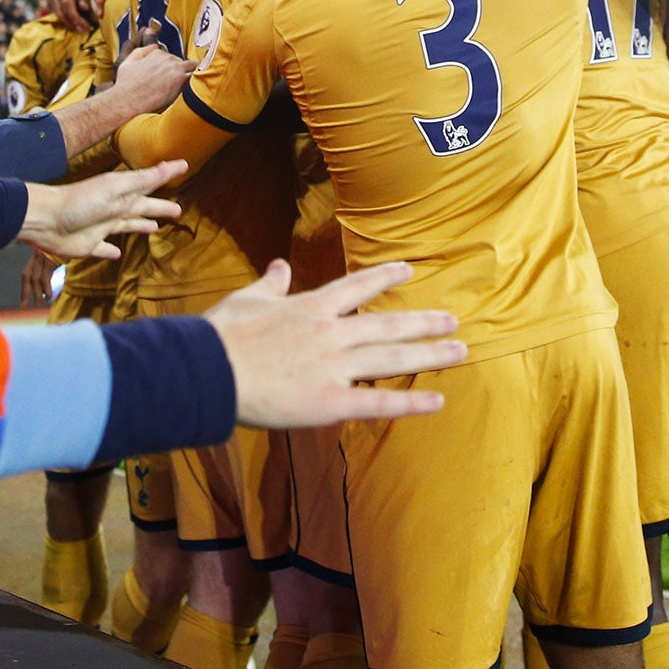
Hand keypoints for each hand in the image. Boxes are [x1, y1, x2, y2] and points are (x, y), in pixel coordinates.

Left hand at [20, 247, 58, 307]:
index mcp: (35, 256)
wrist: (68, 238)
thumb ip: (44, 267)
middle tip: (24, 305)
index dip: (24, 288)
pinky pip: (46, 277)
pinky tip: (48, 296)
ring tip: (38, 303)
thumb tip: (42, 286)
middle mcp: (37, 256)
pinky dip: (46, 289)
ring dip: (37, 293)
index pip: (26, 273)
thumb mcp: (50, 256)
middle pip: (28, 276)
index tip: (22, 302)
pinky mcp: (52, 260)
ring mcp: (44, 257)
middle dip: (25, 292)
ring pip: (37, 278)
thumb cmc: (62, 249)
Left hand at [21, 160, 185, 259]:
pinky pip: (104, 248)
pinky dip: (111, 251)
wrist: (45, 220)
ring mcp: (102, 226)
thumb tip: (174, 165)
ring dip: (140, 226)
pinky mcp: (90, 245)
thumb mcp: (115, 188)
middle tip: (177, 210)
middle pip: (141, 207)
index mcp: (121, 192)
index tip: (183, 168)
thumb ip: (144, 179)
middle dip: (158, 208)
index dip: (165, 176)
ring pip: (127, 226)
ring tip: (154, 228)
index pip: (149, 183)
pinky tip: (117, 254)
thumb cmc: (80, 202)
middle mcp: (114, 208)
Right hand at [48, 0, 91, 32]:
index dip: (76, 17)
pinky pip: (57, 13)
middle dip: (74, 23)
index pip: (67, 3)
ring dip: (70, 24)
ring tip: (80, 31)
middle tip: (84, 31)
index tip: (87, 26)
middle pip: (62, 10)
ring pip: (59, 13)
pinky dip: (66, 21)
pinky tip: (74, 26)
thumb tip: (85, 7)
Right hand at [110, 42, 196, 115]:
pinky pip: (197, 76)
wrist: (127, 102)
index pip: (172, 58)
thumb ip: (141, 51)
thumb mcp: (127, 63)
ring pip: (194, 67)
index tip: (171, 77)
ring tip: (194, 85)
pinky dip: (199, 81)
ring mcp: (175, 68)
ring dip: (194, 74)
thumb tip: (154, 47)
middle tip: (180, 85)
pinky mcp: (181, 79)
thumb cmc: (125, 86)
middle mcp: (167, 58)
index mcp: (156, 53)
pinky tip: (199, 88)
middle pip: (183, 63)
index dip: (173, 68)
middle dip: (183, 72)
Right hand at [206, 259, 465, 428]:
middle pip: (387, 324)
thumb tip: (279, 266)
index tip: (410, 270)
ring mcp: (333, 367)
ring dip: (429, 354)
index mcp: (310, 307)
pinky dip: (409, 402)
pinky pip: (377, 402)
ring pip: (391, 357)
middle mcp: (330, 333)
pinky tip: (436, 401)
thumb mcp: (246, 300)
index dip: (385, 278)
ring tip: (460, 350)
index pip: (357, 287)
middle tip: (453, 320)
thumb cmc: (221, 335)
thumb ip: (270, 285)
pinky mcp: (329, 402)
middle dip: (423, 322)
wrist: (208, 371)